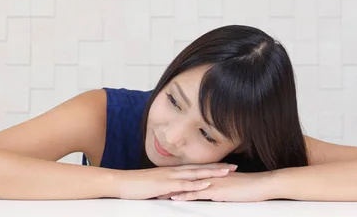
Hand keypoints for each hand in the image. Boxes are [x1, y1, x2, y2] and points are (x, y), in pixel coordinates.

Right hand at [113, 163, 237, 199]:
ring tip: (226, 172)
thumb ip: (168, 186)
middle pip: (200, 168)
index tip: (225, 166)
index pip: (196, 167)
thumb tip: (177, 191)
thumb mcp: (157, 185)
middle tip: (234, 166)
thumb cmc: (137, 185)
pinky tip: (206, 184)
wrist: (122, 183)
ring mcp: (170, 176)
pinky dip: (196, 184)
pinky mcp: (165, 184)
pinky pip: (183, 184)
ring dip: (212, 173)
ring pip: (195, 174)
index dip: (211, 166)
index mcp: (173, 171)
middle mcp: (174, 171)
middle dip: (217, 167)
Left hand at [158, 171, 273, 201]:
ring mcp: (212, 183)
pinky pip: (198, 193)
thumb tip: (216, 193)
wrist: (260, 185)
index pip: (192, 176)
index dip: (179, 179)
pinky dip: (185, 195)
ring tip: (160, 193)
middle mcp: (210, 176)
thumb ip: (222, 188)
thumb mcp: (232, 186)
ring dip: (174, 190)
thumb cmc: (250, 187)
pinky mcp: (216, 191)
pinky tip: (176, 198)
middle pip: (186, 180)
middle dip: (172, 184)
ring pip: (188, 186)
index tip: (167, 183)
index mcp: (213, 175)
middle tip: (157, 187)